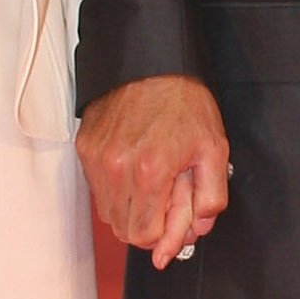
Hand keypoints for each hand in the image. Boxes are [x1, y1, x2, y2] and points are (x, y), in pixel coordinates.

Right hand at [76, 74, 231, 269]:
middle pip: (124, 230)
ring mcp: (97, 159)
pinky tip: (134, 169)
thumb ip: (210, 196)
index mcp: (150, 172)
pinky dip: (115, 189)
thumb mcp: (214, 148)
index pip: (144, 235)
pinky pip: (97, 189)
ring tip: (151, 182)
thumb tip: (198, 230)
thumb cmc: (184, 103)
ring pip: (108, 213)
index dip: (163, 233)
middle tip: (166, 200)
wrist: (153, 63)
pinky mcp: (85, 148)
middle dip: (148, 224)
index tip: (174, 221)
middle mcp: (116, 169)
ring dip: (130, 209)